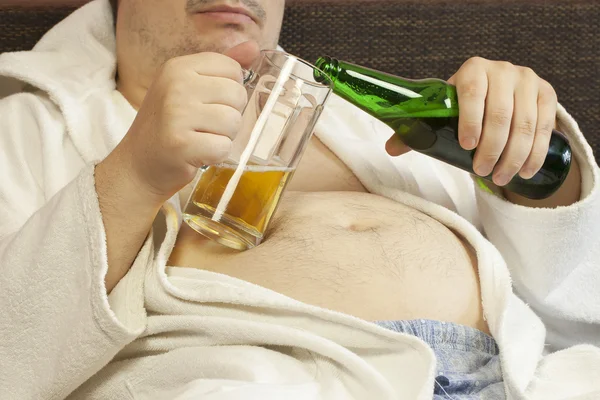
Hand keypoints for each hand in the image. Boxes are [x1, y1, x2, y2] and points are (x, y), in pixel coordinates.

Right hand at [106, 40, 259, 204]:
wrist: (138, 165)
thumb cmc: (168, 126)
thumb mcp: (189, 88)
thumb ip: (222, 68)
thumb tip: (254, 47)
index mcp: (179, 67)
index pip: (233, 69)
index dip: (230, 91)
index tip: (209, 104)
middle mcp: (176, 86)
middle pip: (237, 95)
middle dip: (230, 116)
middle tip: (205, 126)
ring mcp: (176, 114)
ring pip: (234, 122)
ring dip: (224, 137)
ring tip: (201, 139)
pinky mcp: (180, 144)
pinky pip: (223, 147)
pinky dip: (216, 155)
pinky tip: (198, 154)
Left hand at [386, 57, 557, 186]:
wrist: (502, 92)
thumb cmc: (464, 107)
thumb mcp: (444, 113)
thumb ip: (419, 129)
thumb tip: (390, 149)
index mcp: (473, 70)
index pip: (472, 94)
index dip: (470, 121)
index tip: (466, 146)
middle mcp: (502, 71)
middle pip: (501, 114)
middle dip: (492, 149)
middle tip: (483, 172)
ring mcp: (527, 80)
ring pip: (525, 124)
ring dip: (513, 156)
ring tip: (501, 178)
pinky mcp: (547, 93)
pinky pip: (546, 126)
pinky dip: (536, 152)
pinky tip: (525, 170)